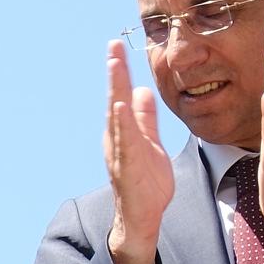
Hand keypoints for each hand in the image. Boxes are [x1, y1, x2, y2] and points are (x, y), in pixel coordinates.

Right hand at [102, 40, 174, 263]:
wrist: (142, 217)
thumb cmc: (146, 182)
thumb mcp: (150, 143)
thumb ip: (145, 118)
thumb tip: (142, 91)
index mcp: (123, 132)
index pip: (120, 96)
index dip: (119, 71)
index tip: (117, 46)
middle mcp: (116, 138)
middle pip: (114, 99)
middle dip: (114, 72)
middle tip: (113, 46)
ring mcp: (119, 152)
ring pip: (116, 116)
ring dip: (115, 90)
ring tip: (115, 66)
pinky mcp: (126, 166)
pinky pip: (123, 141)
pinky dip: (120, 122)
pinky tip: (119, 105)